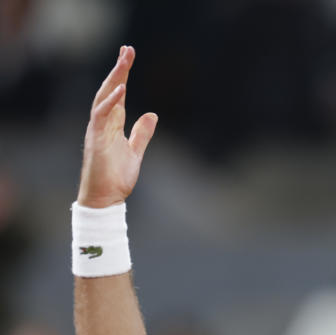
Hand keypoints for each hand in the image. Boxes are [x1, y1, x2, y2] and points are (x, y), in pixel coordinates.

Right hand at [77, 45, 156, 208]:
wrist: (106, 199)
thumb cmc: (116, 177)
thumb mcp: (135, 152)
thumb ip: (142, 133)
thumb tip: (152, 115)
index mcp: (112, 124)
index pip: (118, 93)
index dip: (123, 74)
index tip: (129, 55)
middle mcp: (103, 123)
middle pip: (110, 89)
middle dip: (119, 69)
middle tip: (127, 49)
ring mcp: (98, 130)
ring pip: (104, 97)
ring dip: (114, 78)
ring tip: (124, 60)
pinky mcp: (97, 139)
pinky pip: (101, 115)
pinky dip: (111, 101)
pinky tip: (122, 89)